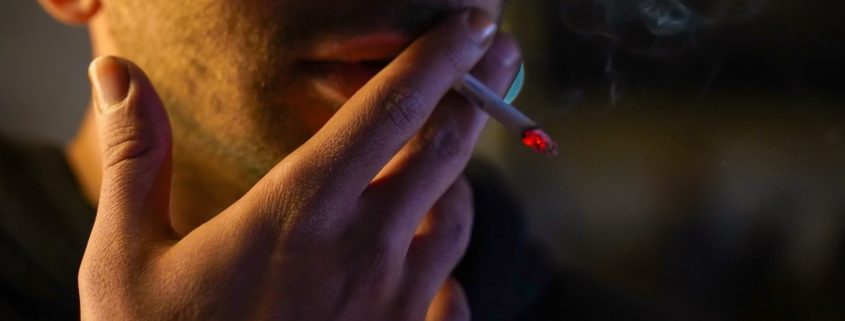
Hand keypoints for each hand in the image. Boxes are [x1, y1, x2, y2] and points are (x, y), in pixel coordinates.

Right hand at [79, 8, 521, 320]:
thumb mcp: (126, 263)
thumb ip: (134, 163)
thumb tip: (118, 75)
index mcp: (298, 214)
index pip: (387, 111)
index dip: (437, 58)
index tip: (471, 24)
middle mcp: (363, 252)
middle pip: (445, 151)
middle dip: (480, 93)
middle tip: (501, 57)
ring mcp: (395, 306)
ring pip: (459, 218)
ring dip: (461, 178)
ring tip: (453, 158)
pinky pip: (455, 294)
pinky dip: (451, 265)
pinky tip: (436, 267)